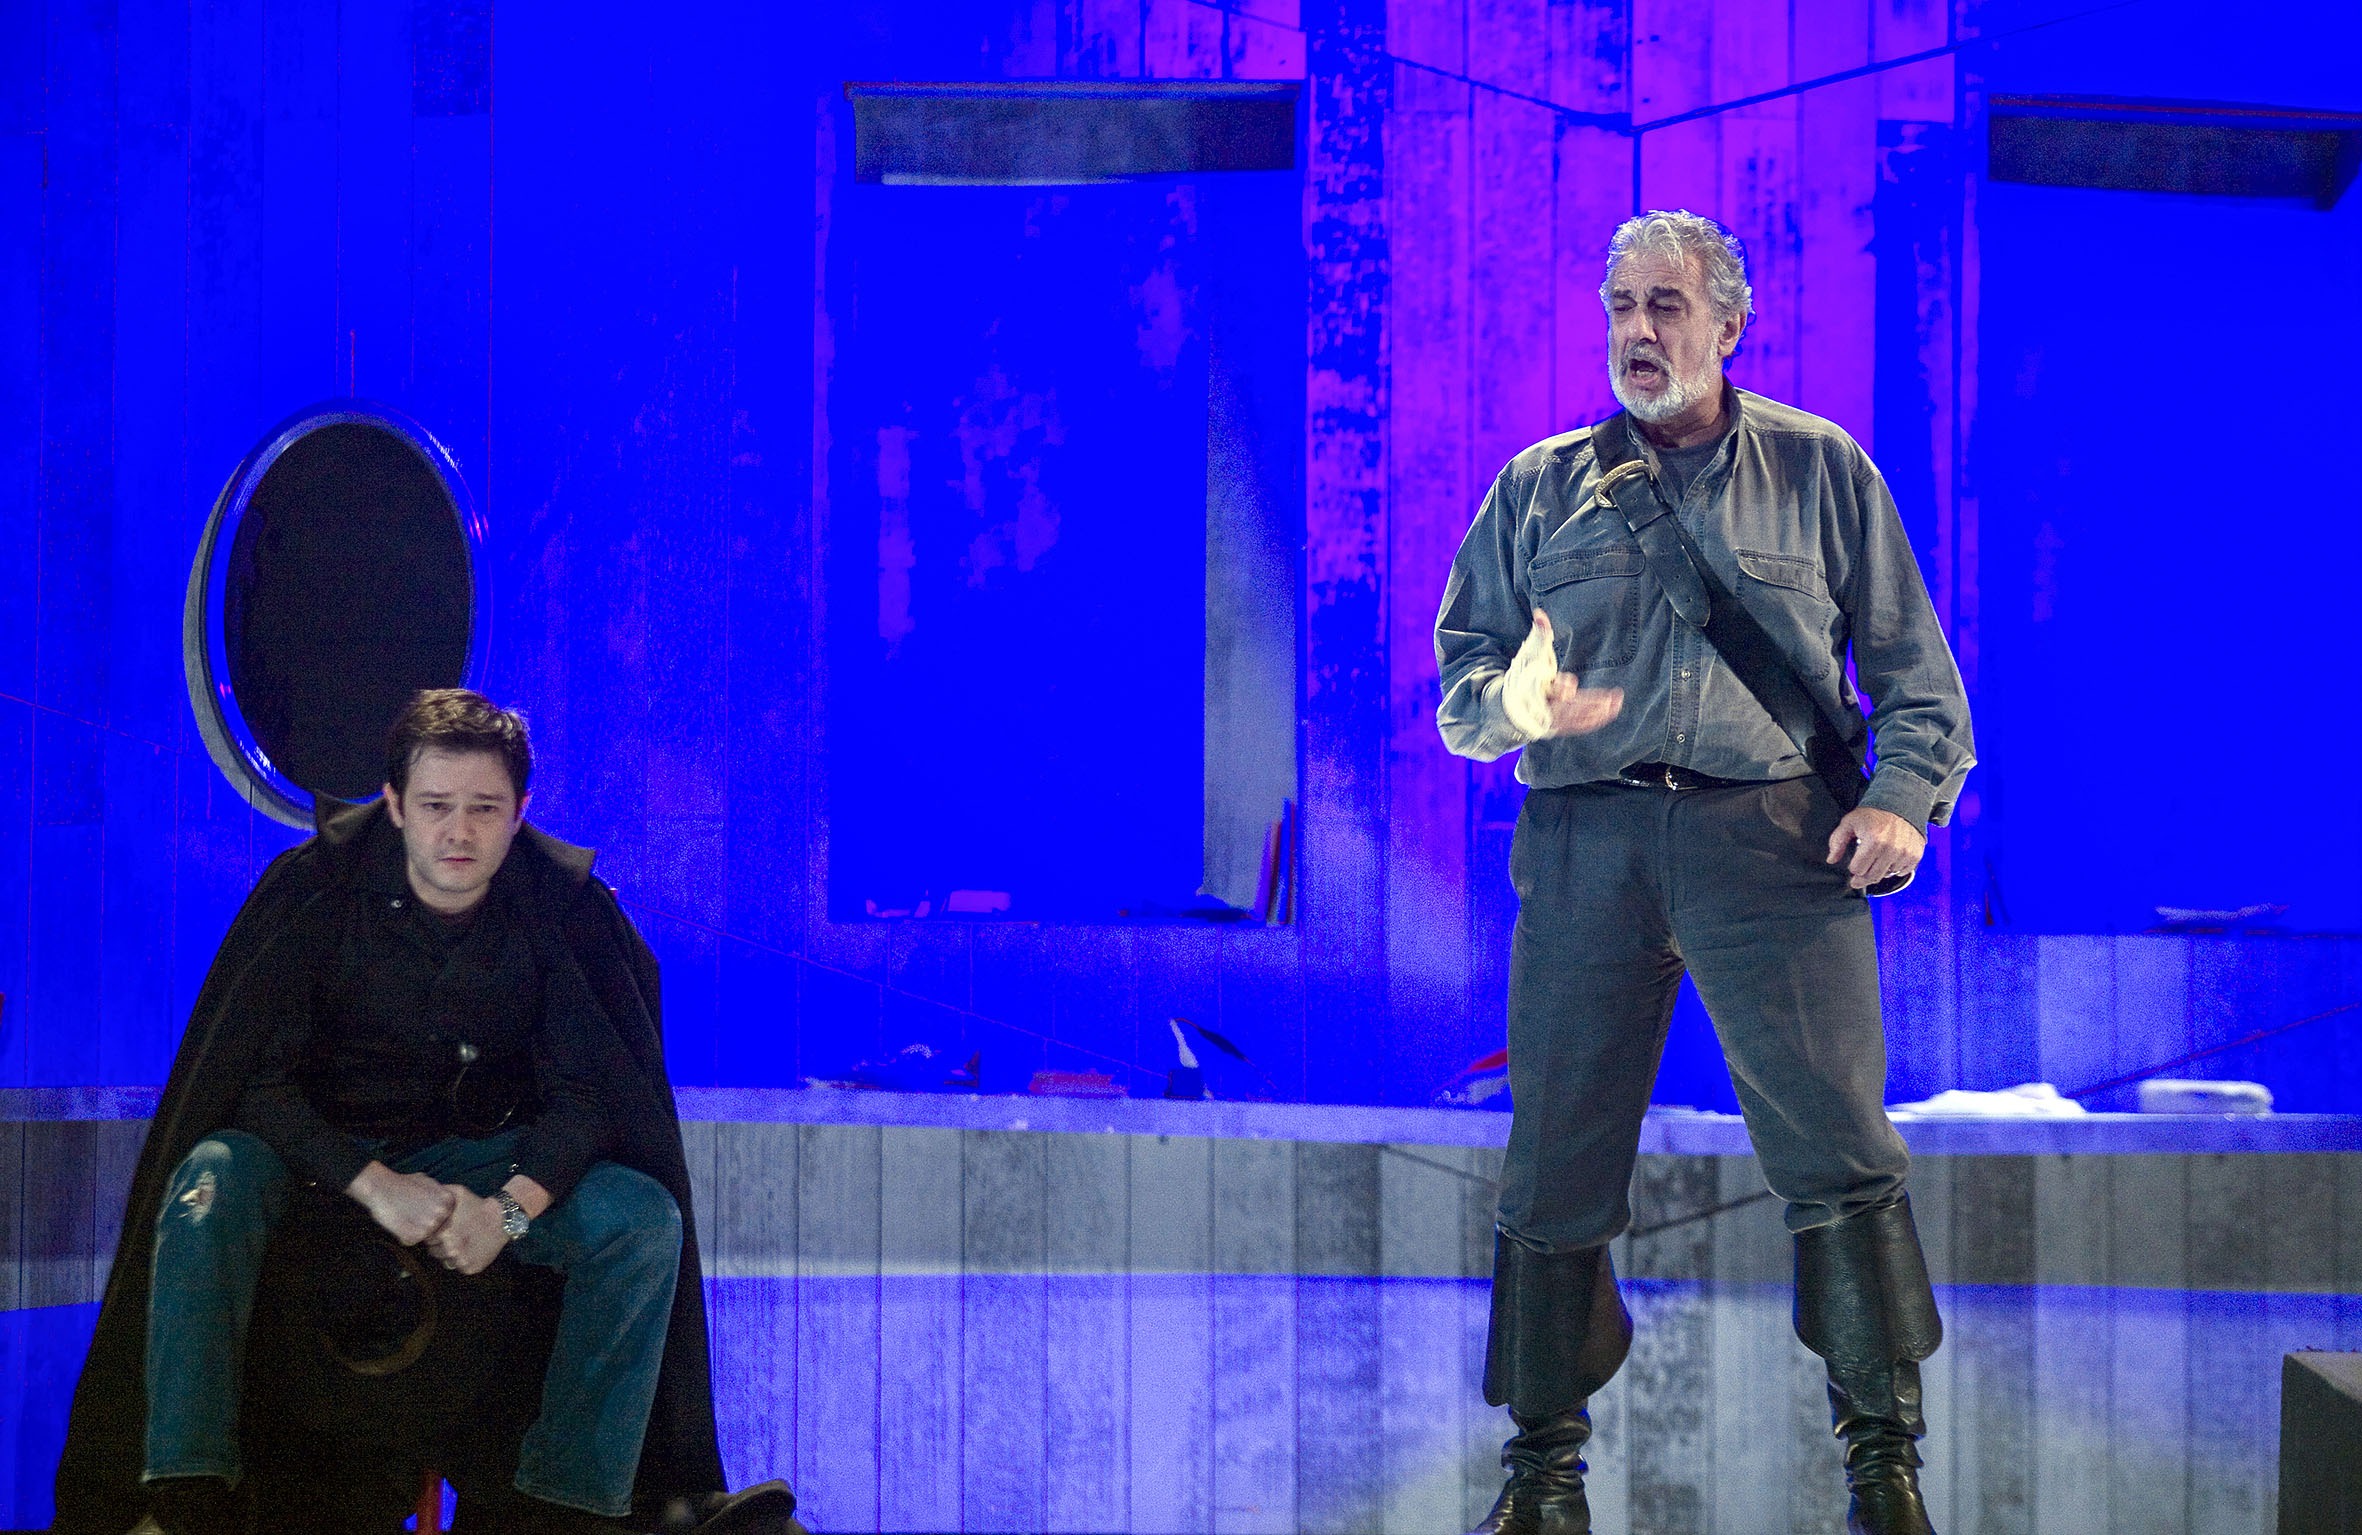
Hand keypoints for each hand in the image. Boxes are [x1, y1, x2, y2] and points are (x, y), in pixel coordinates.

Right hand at [345, 1162, 456, 1245]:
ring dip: (413, 1231)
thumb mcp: (428, 1182)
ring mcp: (430, 1225)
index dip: (430, 1216)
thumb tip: (445, 1202)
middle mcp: (443, 1213)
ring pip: (424, 1237)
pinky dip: (402, 1236)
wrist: (381, 1186)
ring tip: (403, 1215)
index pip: (446, 1219)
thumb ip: (439, 1194)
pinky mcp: (415, 1235)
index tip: (418, 1208)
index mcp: (449, 1200)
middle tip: (409, 1213)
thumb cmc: (402, 1183)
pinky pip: (410, 1241)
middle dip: (424, 1226)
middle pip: (437, 1230)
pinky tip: (397, 1222)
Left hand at [422, 1188, 511, 1276]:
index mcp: (443, 1234)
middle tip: (452, 1234)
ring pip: (445, 1261)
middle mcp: (450, 1250)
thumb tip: (426, 1194)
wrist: (502, 1218)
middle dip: (440, 1243)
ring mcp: (461, 1261)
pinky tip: (469, 1248)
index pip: (427, 1239)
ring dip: (450, 1253)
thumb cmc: (478, 1205)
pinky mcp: (471, 1268)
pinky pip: (459, 1267)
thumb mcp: (458, 1192)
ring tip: (460, 1241)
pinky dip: (462, 1260)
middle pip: (434, 1251)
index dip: (434, 1233)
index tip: (443, 1228)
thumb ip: (439, 1193)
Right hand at [1503, 612, 1624, 739]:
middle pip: (1567, 710)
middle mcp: (1542, 710)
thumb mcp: (1530, 654)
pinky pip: (1580, 726)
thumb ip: (1539, 635)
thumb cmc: (1523, 675)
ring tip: (1615, 703)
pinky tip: (1610, 711)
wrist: (1511, 704)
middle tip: (1609, 699)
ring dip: (1597, 713)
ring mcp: (1551, 722)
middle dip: (1588, 704)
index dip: (1561, 688)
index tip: (1570, 681)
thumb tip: (1540, 613)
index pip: (1547, 692)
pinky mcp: (1561, 727)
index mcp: (1533, 692)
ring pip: (1576, 720)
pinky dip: (1595, 720)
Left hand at [1825, 806, 1925, 890]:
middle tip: (1860, 874)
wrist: (1899, 805)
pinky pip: (1901, 872)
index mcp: (1874, 841)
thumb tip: (1831, 860)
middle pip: (1872, 877)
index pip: (1858, 870)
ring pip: (1886, 875)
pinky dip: (1894, 868)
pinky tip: (1889, 858)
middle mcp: (1892, 849)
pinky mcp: (1915, 855)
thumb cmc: (1873, 815)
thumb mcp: (1850, 823)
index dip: (1853, 867)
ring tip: (1877, 859)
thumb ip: (1837, 841)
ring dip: (1879, 870)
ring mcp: (1905, 853)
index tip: (1854, 863)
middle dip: (1863, 876)